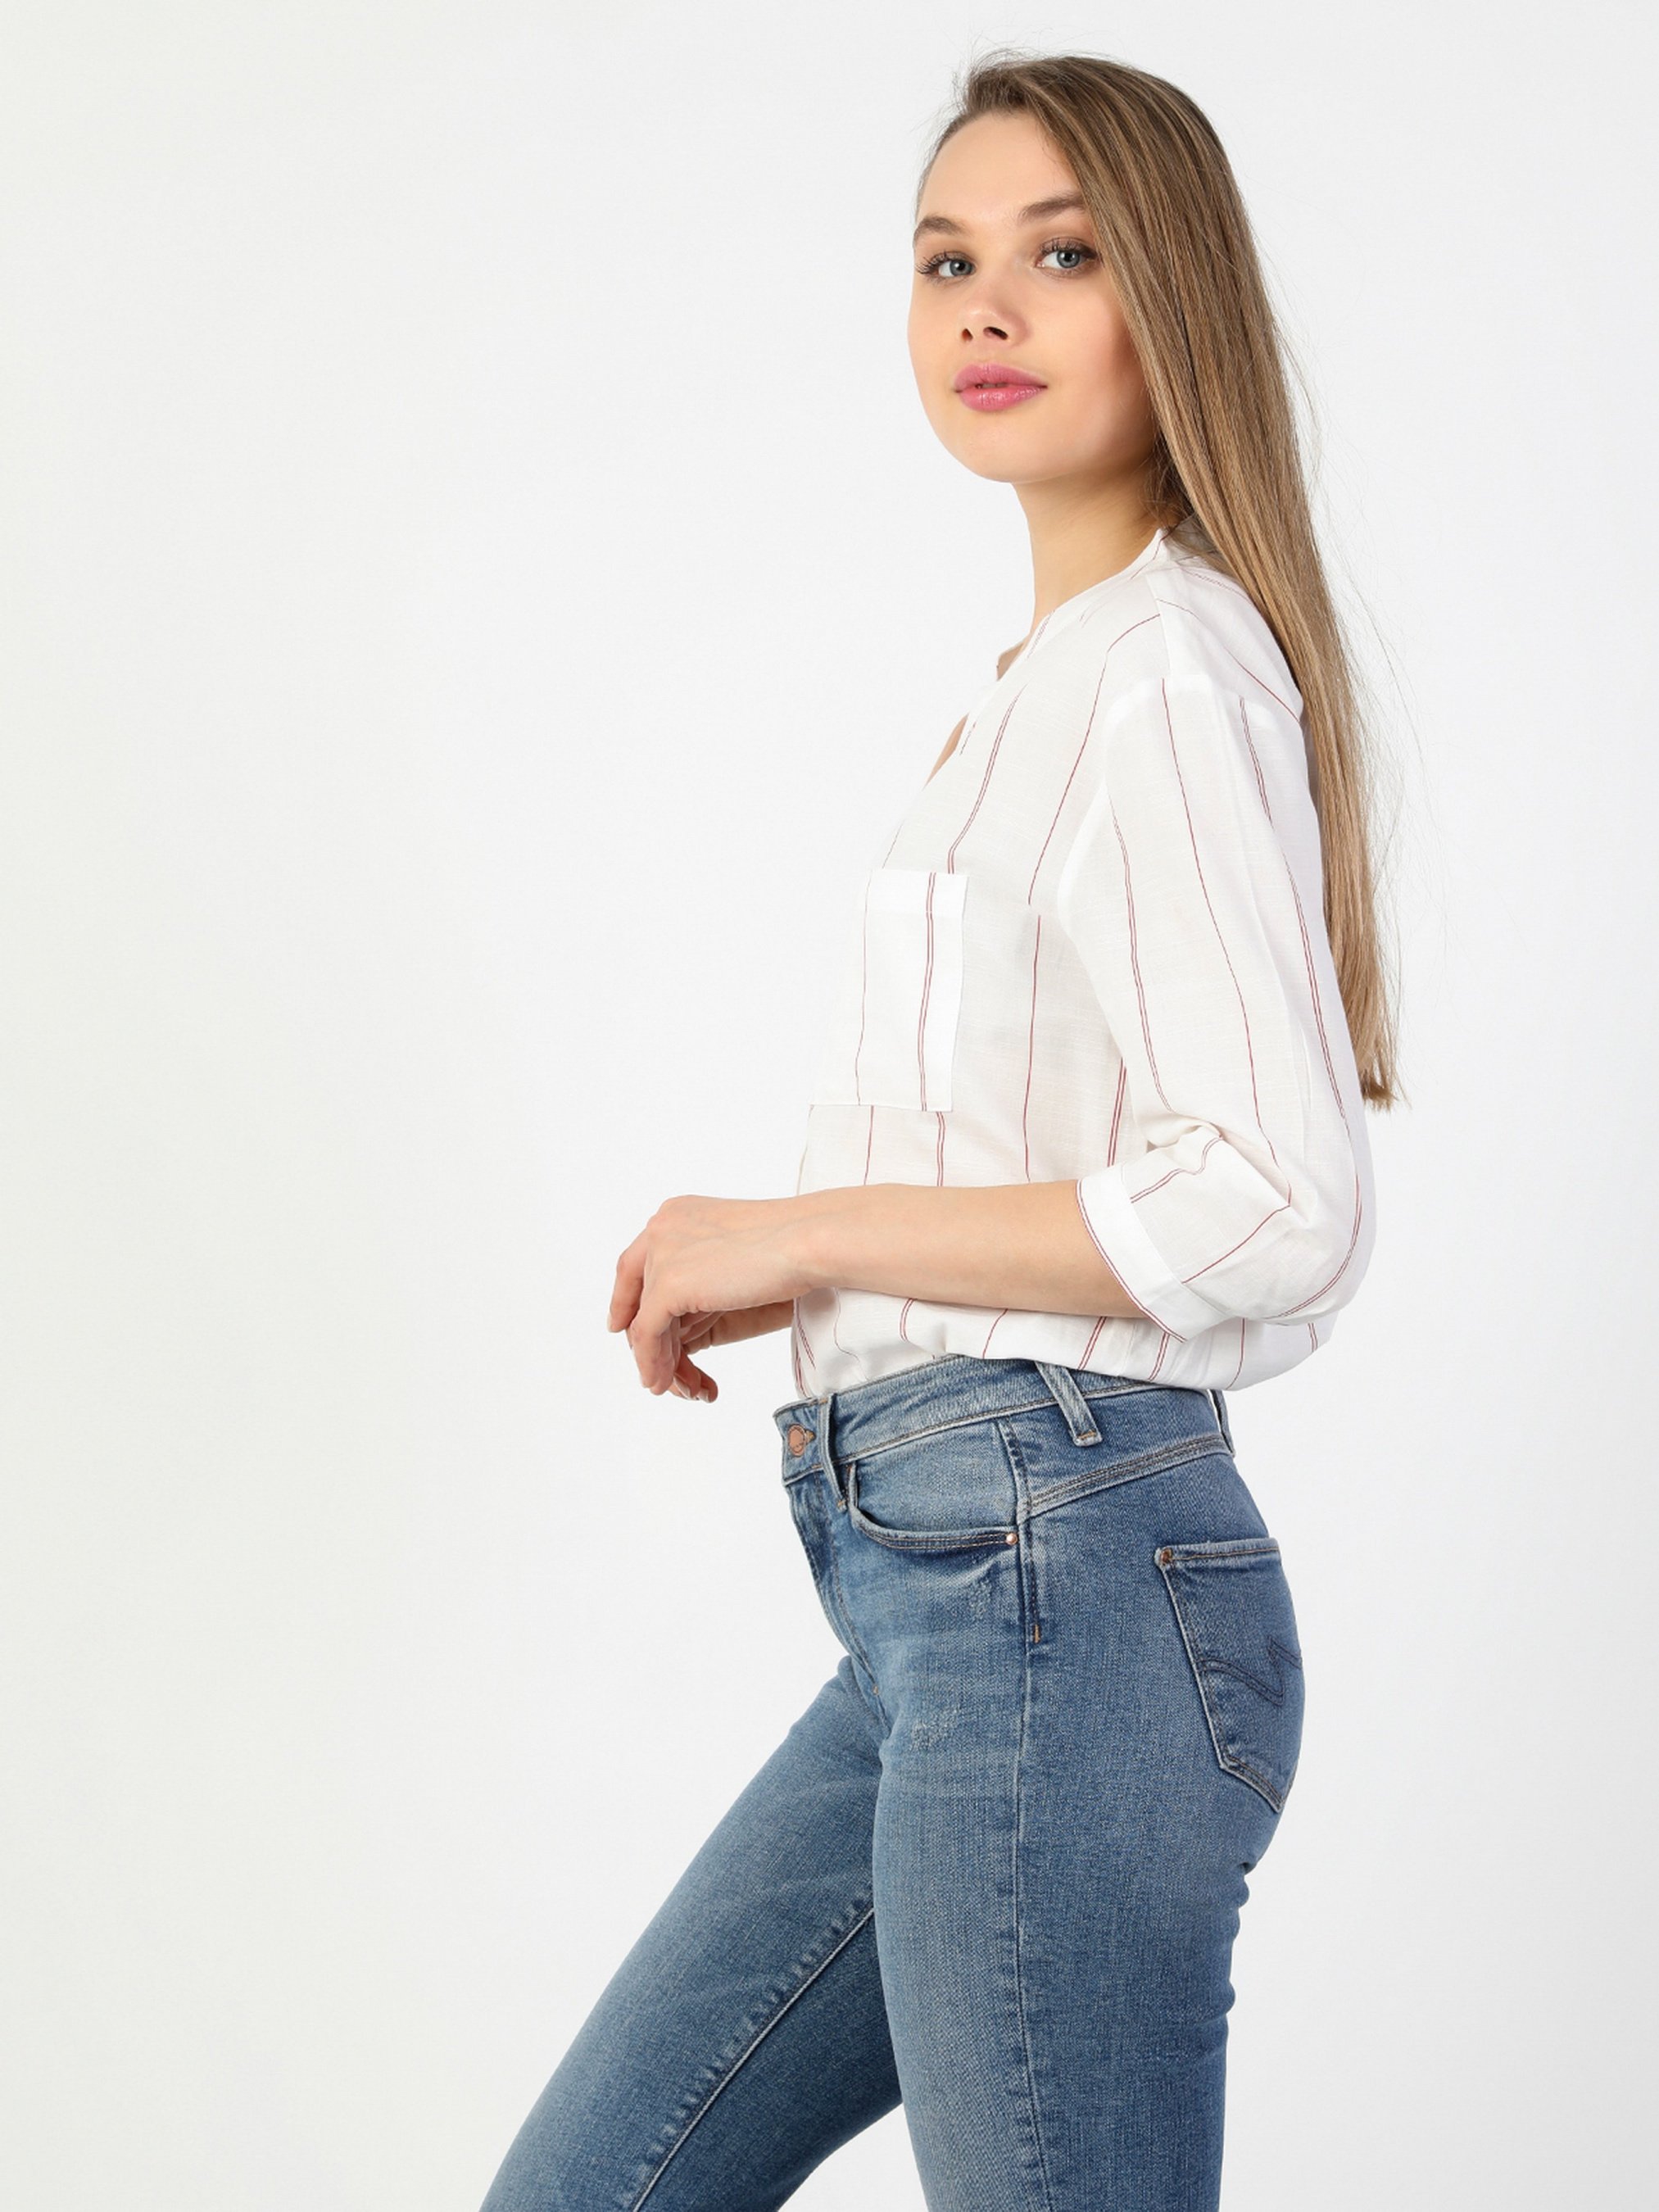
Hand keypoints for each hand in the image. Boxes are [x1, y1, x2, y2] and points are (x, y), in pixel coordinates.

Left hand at [607, 1194, 815, 1399]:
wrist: (810, 1242)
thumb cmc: (792, 1250)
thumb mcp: (731, 1265)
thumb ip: (700, 1285)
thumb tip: (680, 1331)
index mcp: (676, 1214)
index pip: (638, 1265)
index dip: (630, 1301)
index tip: (629, 1331)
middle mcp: (660, 1228)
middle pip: (638, 1296)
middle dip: (653, 1341)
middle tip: (672, 1376)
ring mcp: (661, 1255)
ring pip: (643, 1320)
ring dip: (658, 1361)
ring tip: (680, 1390)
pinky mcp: (667, 1286)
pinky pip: (647, 1334)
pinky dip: (653, 1363)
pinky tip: (664, 1384)